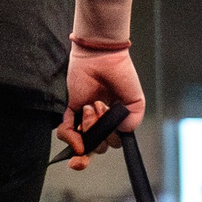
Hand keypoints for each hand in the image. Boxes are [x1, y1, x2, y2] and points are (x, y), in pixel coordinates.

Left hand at [56, 49, 145, 169]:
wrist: (102, 56)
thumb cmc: (120, 73)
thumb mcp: (136, 101)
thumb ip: (133, 121)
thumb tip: (121, 134)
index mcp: (115, 119)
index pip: (111, 142)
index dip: (110, 142)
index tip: (110, 136)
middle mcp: (99, 120)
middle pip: (97, 145)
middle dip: (101, 133)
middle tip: (104, 108)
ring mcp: (83, 116)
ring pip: (82, 140)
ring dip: (89, 129)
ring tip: (94, 105)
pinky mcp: (70, 109)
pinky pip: (65, 131)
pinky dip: (70, 138)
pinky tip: (78, 138)